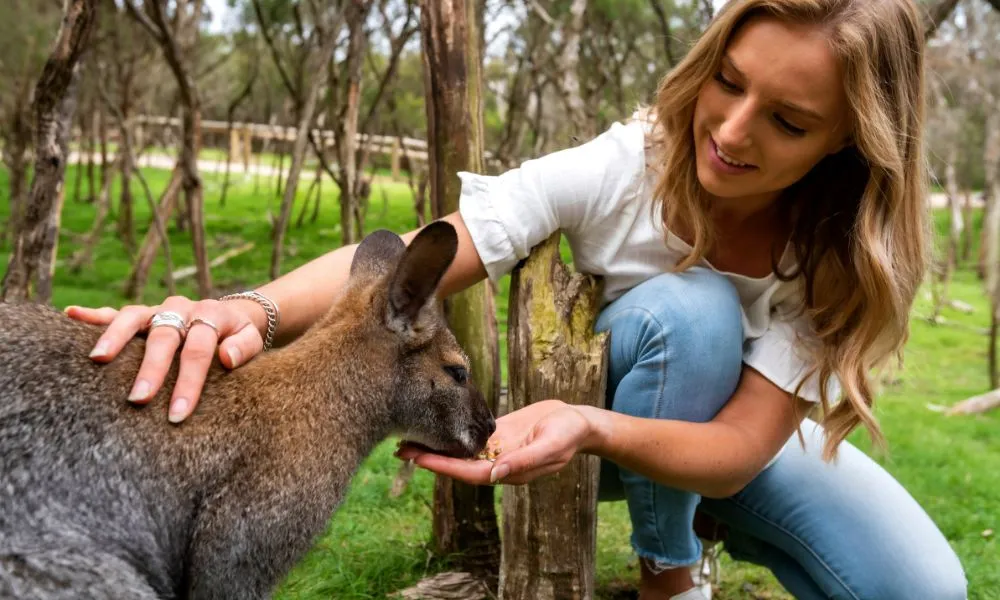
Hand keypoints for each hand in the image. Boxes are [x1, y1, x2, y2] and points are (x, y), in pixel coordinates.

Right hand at [65, 296, 266, 421]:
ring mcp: (159, 310)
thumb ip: (244, 347)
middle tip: (138, 399)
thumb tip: (226, 358)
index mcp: (211, 315)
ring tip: (97, 359)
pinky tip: (70, 315)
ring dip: (115, 337)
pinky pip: (115, 312)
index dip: (189, 382)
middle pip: (164, 336)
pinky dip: (93, 314)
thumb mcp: (252, 340)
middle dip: (151, 368)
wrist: (231, 314)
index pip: (198, 350)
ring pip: (134, 318)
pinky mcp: (143, 314)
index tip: (178, 413)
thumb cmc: (239, 337)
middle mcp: (181, 308)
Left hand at [395, 400, 605, 484]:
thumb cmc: (568, 434)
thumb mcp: (550, 445)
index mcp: (508, 470)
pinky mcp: (498, 435)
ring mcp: (497, 450)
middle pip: (457, 464)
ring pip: (459, 451)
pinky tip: (432, 426)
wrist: (580, 421)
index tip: (419, 459)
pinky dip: (450, 433)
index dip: (443, 466)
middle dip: (430, 457)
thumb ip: (524, 460)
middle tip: (399, 449)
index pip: (468, 472)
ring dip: (435, 446)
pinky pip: (469, 437)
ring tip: (407, 440)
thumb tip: (496, 474)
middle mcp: (498, 463)